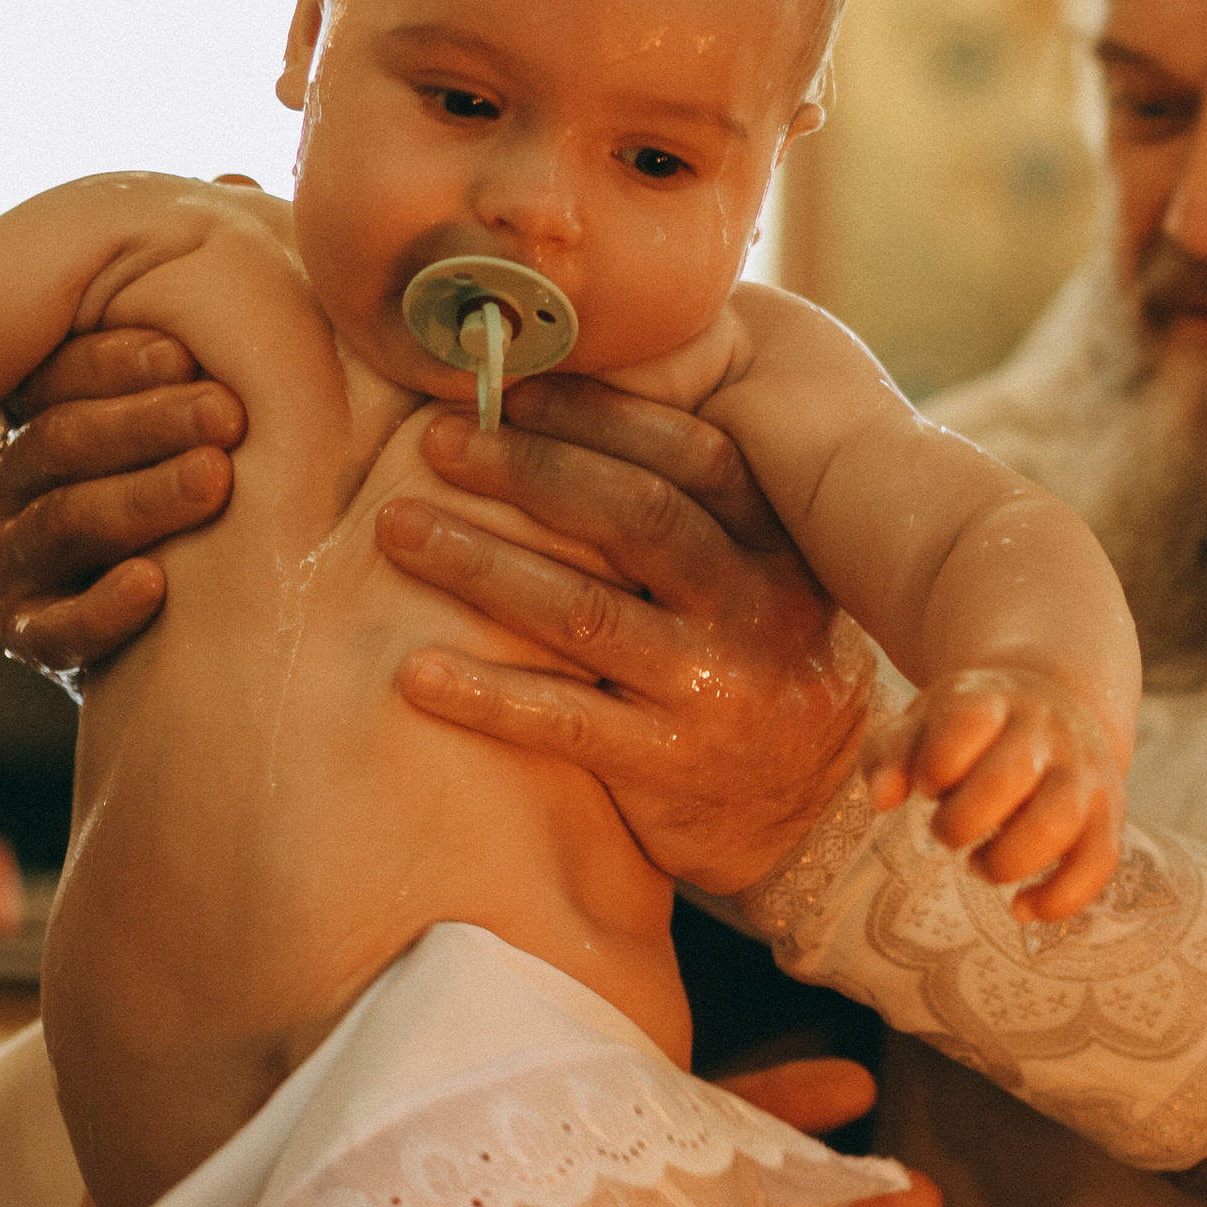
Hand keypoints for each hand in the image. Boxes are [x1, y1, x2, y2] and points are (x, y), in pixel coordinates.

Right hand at [0, 330, 244, 677]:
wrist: (176, 622)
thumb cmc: (197, 492)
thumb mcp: (190, 420)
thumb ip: (197, 367)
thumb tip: (260, 269)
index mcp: (36, 414)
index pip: (56, 377)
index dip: (115, 362)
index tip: (187, 354)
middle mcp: (9, 483)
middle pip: (63, 442)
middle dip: (146, 424)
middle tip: (226, 414)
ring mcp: (11, 561)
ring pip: (65, 521)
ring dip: (143, 499)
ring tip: (215, 481)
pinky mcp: (29, 636)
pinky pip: (57, 630)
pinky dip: (104, 608)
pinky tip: (155, 583)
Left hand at [382, 373, 874, 894]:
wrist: (808, 818)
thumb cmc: (754, 669)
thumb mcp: (763, 581)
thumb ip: (698, 514)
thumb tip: (565, 408)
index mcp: (778, 547)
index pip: (693, 457)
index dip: (597, 416)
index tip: (507, 388)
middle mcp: (756, 610)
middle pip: (637, 518)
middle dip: (527, 471)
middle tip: (437, 443)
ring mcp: (715, 691)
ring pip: (587, 614)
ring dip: (482, 565)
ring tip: (398, 530)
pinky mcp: (671, 767)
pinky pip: (565, 722)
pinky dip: (486, 694)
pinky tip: (413, 670)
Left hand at [864, 667, 1127, 922]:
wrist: (1057, 702)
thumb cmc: (973, 727)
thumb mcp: (926, 722)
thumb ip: (892, 753)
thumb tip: (882, 799)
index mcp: (994, 699)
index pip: (966, 721)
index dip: (934, 764)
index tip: (926, 785)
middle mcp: (1046, 731)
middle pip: (1010, 776)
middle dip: (962, 821)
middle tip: (945, 833)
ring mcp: (1084, 772)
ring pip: (1059, 820)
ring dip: (1008, 860)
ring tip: (980, 866)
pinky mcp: (1108, 814)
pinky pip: (1100, 862)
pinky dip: (1060, 898)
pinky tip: (1021, 908)